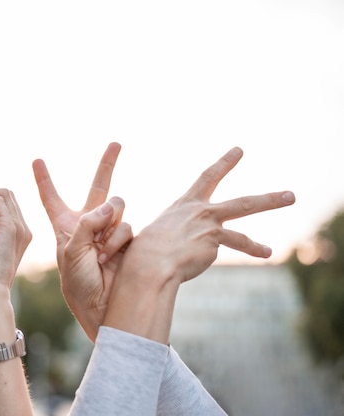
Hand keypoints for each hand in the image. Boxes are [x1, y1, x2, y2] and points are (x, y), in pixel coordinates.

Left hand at [33, 142, 127, 340]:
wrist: (101, 307)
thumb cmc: (78, 283)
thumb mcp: (72, 252)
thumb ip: (88, 224)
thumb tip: (112, 204)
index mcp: (65, 226)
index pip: (51, 197)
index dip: (44, 179)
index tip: (36, 160)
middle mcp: (89, 224)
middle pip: (98, 188)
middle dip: (107, 164)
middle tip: (116, 143)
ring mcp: (109, 231)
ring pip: (118, 208)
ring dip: (109, 226)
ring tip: (100, 251)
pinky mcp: (127, 240)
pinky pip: (127, 227)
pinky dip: (118, 240)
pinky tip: (110, 256)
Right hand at [121, 146, 295, 286]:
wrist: (149, 264)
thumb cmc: (144, 254)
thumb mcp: (156, 238)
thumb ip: (174, 236)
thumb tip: (188, 245)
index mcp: (183, 207)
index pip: (207, 178)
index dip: (224, 164)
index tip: (238, 151)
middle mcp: (199, 211)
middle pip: (240, 200)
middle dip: (265, 196)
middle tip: (287, 190)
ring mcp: (209, 225)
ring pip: (247, 209)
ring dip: (271, 201)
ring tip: (291, 198)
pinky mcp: (215, 241)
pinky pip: (240, 243)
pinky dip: (254, 249)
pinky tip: (265, 253)